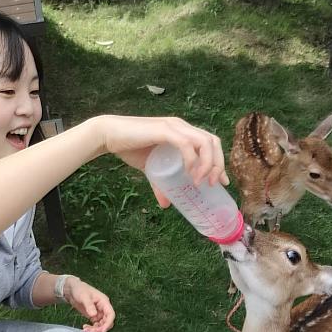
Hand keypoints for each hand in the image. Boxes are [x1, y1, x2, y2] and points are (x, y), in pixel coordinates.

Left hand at [64, 277, 115, 331]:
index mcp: (104, 302)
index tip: (102, 331)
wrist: (72, 290)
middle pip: (107, 322)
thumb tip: (93, 315)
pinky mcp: (94, 316)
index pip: (111, 314)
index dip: (108, 323)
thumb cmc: (79, 290)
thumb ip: (89, 305)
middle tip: (89, 331)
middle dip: (100, 328)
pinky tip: (85, 327)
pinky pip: (96, 325)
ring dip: (95, 330)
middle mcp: (103, 308)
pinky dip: (92, 328)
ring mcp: (99, 313)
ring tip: (85, 329)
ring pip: (102, 325)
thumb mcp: (84, 296)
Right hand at [85, 115, 229, 206]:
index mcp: (182, 132)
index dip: (220, 162)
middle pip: (213, 141)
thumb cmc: (129, 148)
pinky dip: (193, 160)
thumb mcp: (151, 170)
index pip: (210, 143)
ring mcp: (174, 127)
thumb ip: (160, 184)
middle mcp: (182, 126)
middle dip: (218, 164)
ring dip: (208, 163)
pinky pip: (186, 144)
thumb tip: (166, 204)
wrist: (108, 136)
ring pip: (204, 141)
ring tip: (202, 182)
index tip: (222, 182)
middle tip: (214, 184)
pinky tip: (190, 174)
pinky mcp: (164, 130)